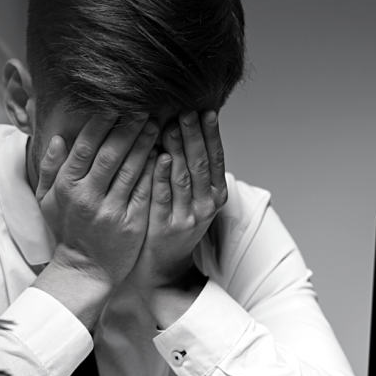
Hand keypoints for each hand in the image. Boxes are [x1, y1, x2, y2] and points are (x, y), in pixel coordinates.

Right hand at [35, 112, 159, 289]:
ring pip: (132, 169)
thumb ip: (49, 167)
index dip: (101, 124)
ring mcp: (111, 211)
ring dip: (145, 144)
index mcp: (67, 187)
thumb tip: (58, 137)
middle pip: (111, 154)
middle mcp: (88, 198)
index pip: (85, 147)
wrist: (85, 268)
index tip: (114, 106)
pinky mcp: (132, 223)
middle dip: (128, 128)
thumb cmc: (66, 228)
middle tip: (143, 108)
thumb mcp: (46, 199)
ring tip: (157, 124)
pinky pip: (145, 190)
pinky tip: (163, 153)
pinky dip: (154, 170)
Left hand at [128, 109, 227, 289]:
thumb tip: (189, 123)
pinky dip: (161, 176)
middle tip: (186, 112)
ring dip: (178, 150)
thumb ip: (193, 165)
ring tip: (170, 125)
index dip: (211, 134)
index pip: (216, 158)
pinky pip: (163, 197)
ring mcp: (187, 217)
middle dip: (194, 136)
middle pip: (200, 165)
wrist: (164, 263)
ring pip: (183, 178)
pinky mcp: (166, 227)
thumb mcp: (193, 195)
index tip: (206, 111)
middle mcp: (206, 205)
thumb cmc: (176, 219)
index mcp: (216, 194)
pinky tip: (159, 157)